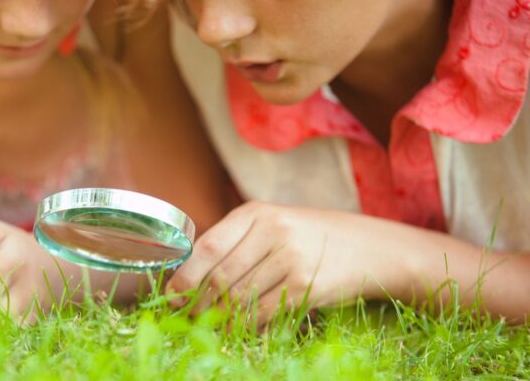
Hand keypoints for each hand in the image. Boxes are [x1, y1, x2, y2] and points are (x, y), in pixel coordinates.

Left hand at [167, 201, 421, 325]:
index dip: (185, 274)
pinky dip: (246, 327)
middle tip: (186, 318)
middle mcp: (272, 231)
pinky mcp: (306, 286)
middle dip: (198, 304)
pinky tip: (238, 331)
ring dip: (219, 319)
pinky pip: (263, 314)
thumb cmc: (314, 238)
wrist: (372, 248)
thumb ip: (238, 242)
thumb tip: (191, 276)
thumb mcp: (276, 225)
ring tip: (208, 327)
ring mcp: (290, 259)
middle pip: (220, 277)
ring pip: (239, 299)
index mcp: (257, 213)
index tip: (171, 294)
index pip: (208, 245)